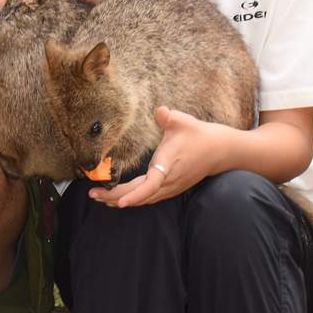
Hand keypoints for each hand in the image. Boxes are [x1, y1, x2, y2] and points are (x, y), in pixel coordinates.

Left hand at [89, 106, 225, 207]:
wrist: (220, 151)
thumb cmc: (199, 134)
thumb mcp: (184, 121)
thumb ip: (169, 117)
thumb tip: (160, 111)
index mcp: (168, 164)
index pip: (151, 184)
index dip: (135, 194)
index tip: (120, 202)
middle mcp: (168, 180)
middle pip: (140, 196)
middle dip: (115, 197)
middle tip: (92, 194)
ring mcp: (170, 188)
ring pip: (143, 199)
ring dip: (120, 200)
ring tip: (99, 197)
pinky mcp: (171, 189)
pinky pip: (149, 198)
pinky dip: (132, 199)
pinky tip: (118, 198)